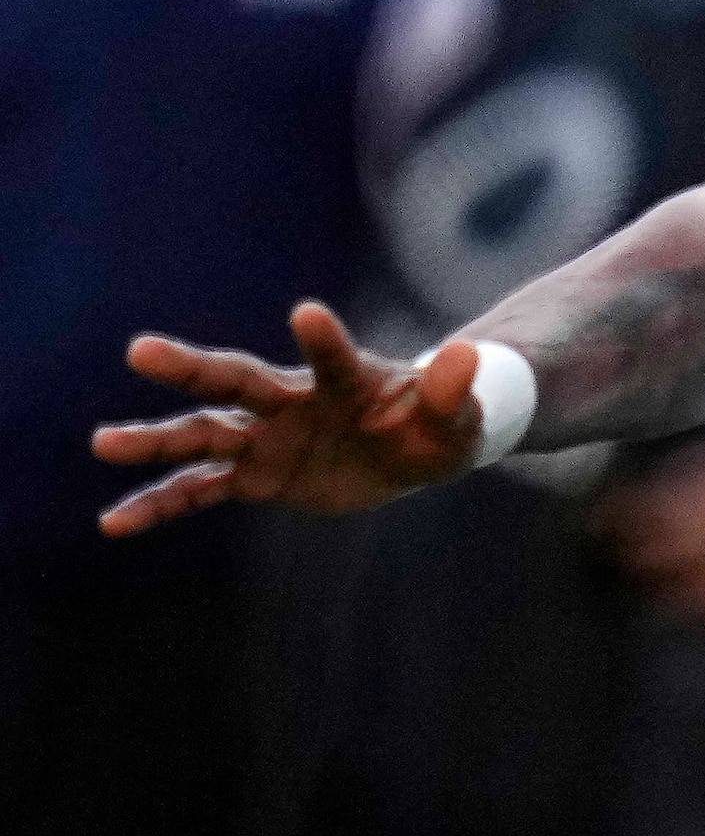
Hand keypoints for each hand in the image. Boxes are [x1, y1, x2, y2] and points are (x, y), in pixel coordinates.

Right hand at [95, 303, 500, 534]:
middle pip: (236, 380)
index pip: (335, 359)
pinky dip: (160, 504)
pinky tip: (114, 522)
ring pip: (203, 434)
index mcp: (345, 380)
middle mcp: (291, 401)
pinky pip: (199, 490)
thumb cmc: (436, 424)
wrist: (412, 449)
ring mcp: (266, 438)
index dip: (325, 341)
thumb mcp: (456, 418)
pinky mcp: (255, 477)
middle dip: (192, 368)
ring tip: (104, 442)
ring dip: (157, 441)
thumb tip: (469, 355)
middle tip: (141, 351)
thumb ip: (454, 392)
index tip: (307, 314)